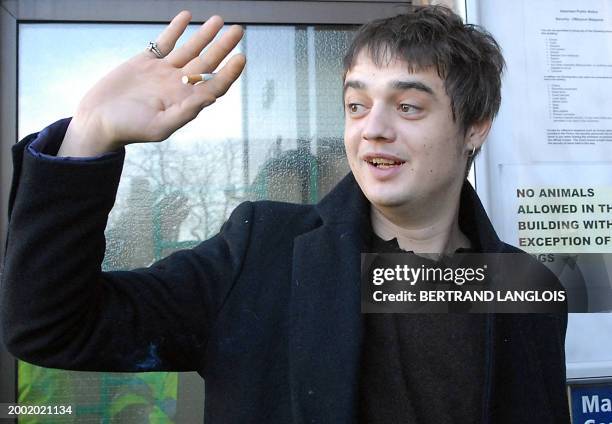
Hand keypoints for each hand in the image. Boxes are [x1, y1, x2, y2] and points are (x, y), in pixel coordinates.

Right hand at [59, 11, 245, 156]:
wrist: (96, 121)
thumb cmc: (128, 129)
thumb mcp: (159, 126)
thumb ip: (186, 112)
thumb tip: (211, 97)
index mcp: (185, 102)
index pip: (214, 84)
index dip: (229, 72)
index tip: (241, 57)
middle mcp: (178, 86)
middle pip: (207, 62)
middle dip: (223, 46)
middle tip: (238, 30)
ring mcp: (163, 72)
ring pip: (189, 49)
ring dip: (205, 35)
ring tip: (219, 20)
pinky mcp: (145, 61)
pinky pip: (164, 43)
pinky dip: (175, 29)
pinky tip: (186, 17)